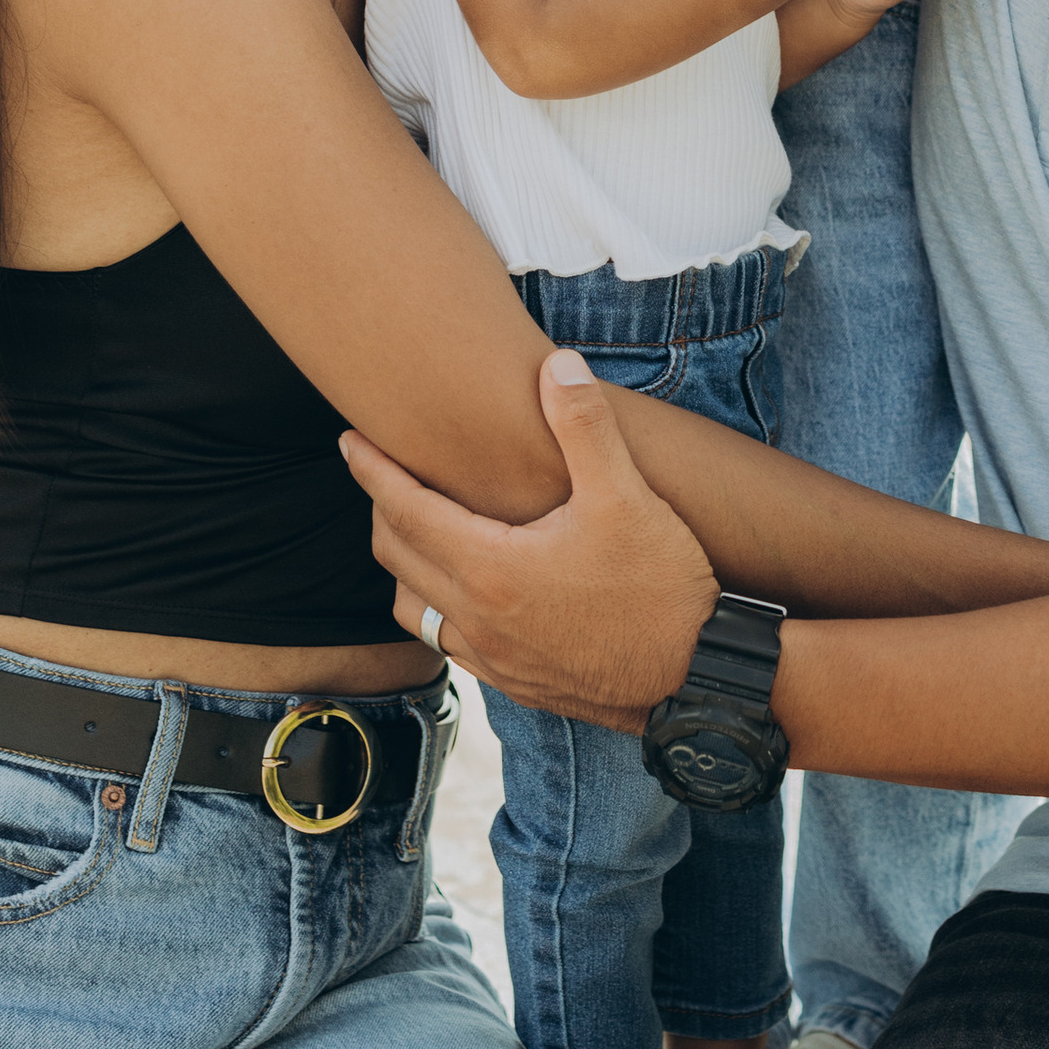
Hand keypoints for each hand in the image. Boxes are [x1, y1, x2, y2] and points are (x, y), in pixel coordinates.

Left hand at [343, 347, 717, 729]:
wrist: (698, 681)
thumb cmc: (664, 587)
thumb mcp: (627, 496)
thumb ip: (584, 425)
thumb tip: (556, 364)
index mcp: (490, 569)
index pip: (404, 509)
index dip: (372, 470)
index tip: (349, 439)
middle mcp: (478, 620)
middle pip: (397, 556)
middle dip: (383, 508)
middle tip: (386, 472)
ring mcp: (495, 660)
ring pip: (416, 610)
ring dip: (408, 565)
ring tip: (424, 529)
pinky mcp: (517, 684)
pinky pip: (451, 643)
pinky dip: (441, 607)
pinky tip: (472, 589)